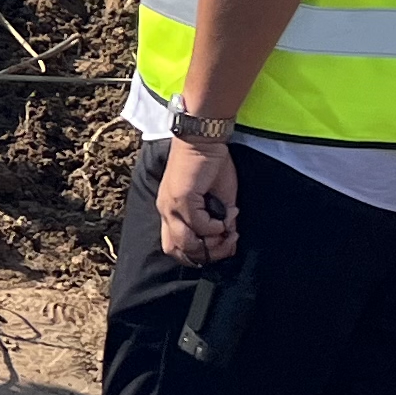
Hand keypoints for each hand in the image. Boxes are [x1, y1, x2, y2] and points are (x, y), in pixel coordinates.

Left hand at [156, 136, 241, 266]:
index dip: (198, 254)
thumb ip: (219, 220)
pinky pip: (200, 226)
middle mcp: (165, 211)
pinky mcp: (182, 199)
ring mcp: (171, 206)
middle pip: (178, 251)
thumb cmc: (210, 165)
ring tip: (229, 232)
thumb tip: (228, 238)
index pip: (174, 247)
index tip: (222, 244)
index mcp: (170, 211)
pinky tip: (227, 216)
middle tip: (228, 242)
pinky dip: (216, 228)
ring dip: (213, 245)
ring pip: (187, 244)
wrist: (204, 139)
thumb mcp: (217, 199)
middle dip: (206, 255)